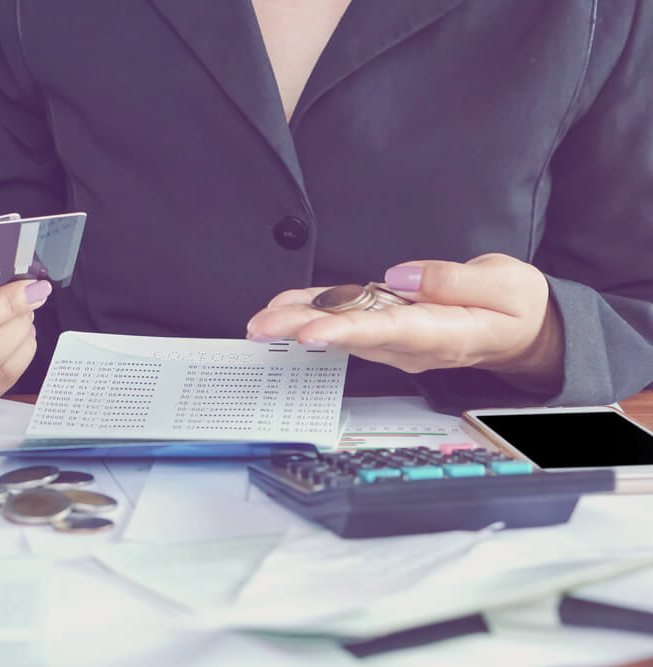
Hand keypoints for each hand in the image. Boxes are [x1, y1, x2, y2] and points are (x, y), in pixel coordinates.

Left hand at [246, 253, 564, 392]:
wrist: (523, 331)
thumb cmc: (516, 307)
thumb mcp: (504, 283)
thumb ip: (454, 279)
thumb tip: (401, 277)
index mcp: (445, 334)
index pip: (389, 332)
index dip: (346, 331)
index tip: (310, 332)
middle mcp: (413, 344)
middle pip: (353, 335)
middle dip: (303, 330)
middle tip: (262, 327)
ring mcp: (398, 340)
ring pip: (344, 328)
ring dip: (300, 322)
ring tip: (261, 319)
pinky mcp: (390, 327)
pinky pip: (349, 318)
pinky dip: (316, 311)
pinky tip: (286, 306)